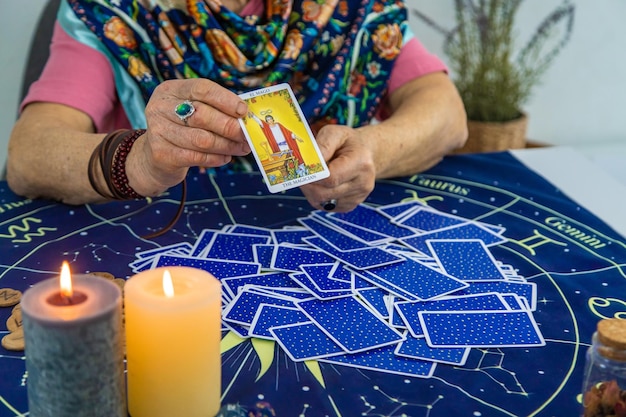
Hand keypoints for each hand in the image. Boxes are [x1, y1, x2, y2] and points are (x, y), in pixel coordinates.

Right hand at [128, 79, 250, 195]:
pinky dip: (216, 158)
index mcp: (171, 89)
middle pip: (202, 115)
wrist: (154, 157)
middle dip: (230, 127)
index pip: (202, 88)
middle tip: (247, 135)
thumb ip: (215, 109)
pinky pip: (196, 156)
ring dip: (227, 145)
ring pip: (202, 139)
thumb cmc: (183, 129)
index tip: (243, 111)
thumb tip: (247, 116)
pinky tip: (225, 157)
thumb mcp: (192, 111)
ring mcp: (158, 130)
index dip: (225, 99)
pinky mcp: (161, 154)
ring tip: (241, 148)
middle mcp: (160, 107)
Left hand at [300, 124, 375, 212]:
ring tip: (311, 177)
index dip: (312, 175)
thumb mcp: (335, 133)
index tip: (302, 168)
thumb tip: (310, 162)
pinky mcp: (349, 205)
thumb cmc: (348, 143)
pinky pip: (325, 206)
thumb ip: (322, 145)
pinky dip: (318, 196)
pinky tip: (320, 184)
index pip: (330, 178)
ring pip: (322, 201)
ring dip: (311, 190)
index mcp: (361, 163)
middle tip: (300, 173)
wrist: (365, 154)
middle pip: (324, 193)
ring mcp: (357, 197)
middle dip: (308, 184)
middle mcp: (363, 183)